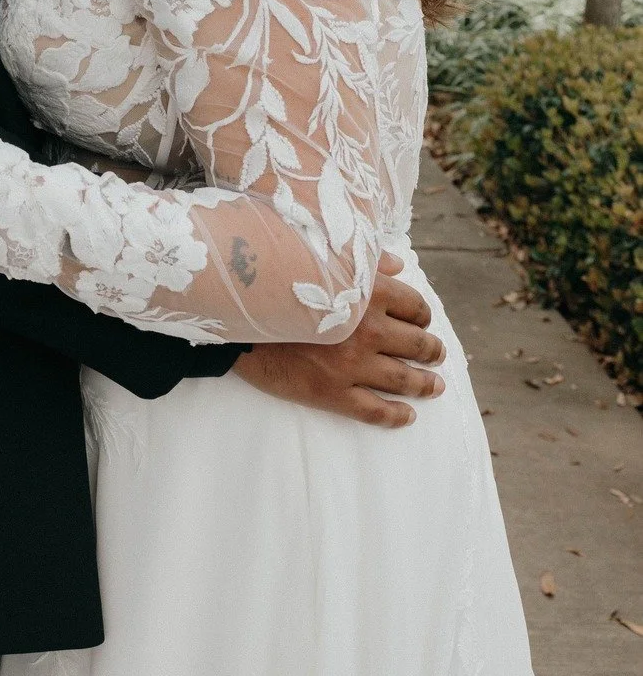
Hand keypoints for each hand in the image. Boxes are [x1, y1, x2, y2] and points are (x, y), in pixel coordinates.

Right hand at [234, 253, 445, 427]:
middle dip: (432, 351)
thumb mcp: (322, 259)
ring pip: (403, 379)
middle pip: (416, 344)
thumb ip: (365, 260)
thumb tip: (398, 266)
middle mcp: (369, 329)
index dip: (422, 315)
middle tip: (437, 355)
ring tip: (434, 386)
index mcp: (369, 292)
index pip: (414, 305)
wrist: (237, 317)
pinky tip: (407, 416)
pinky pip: (375, 410)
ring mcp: (353, 364)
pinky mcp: (334, 393)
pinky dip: (396, 415)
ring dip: (424, 384)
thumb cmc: (279, 280)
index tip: (422, 321)